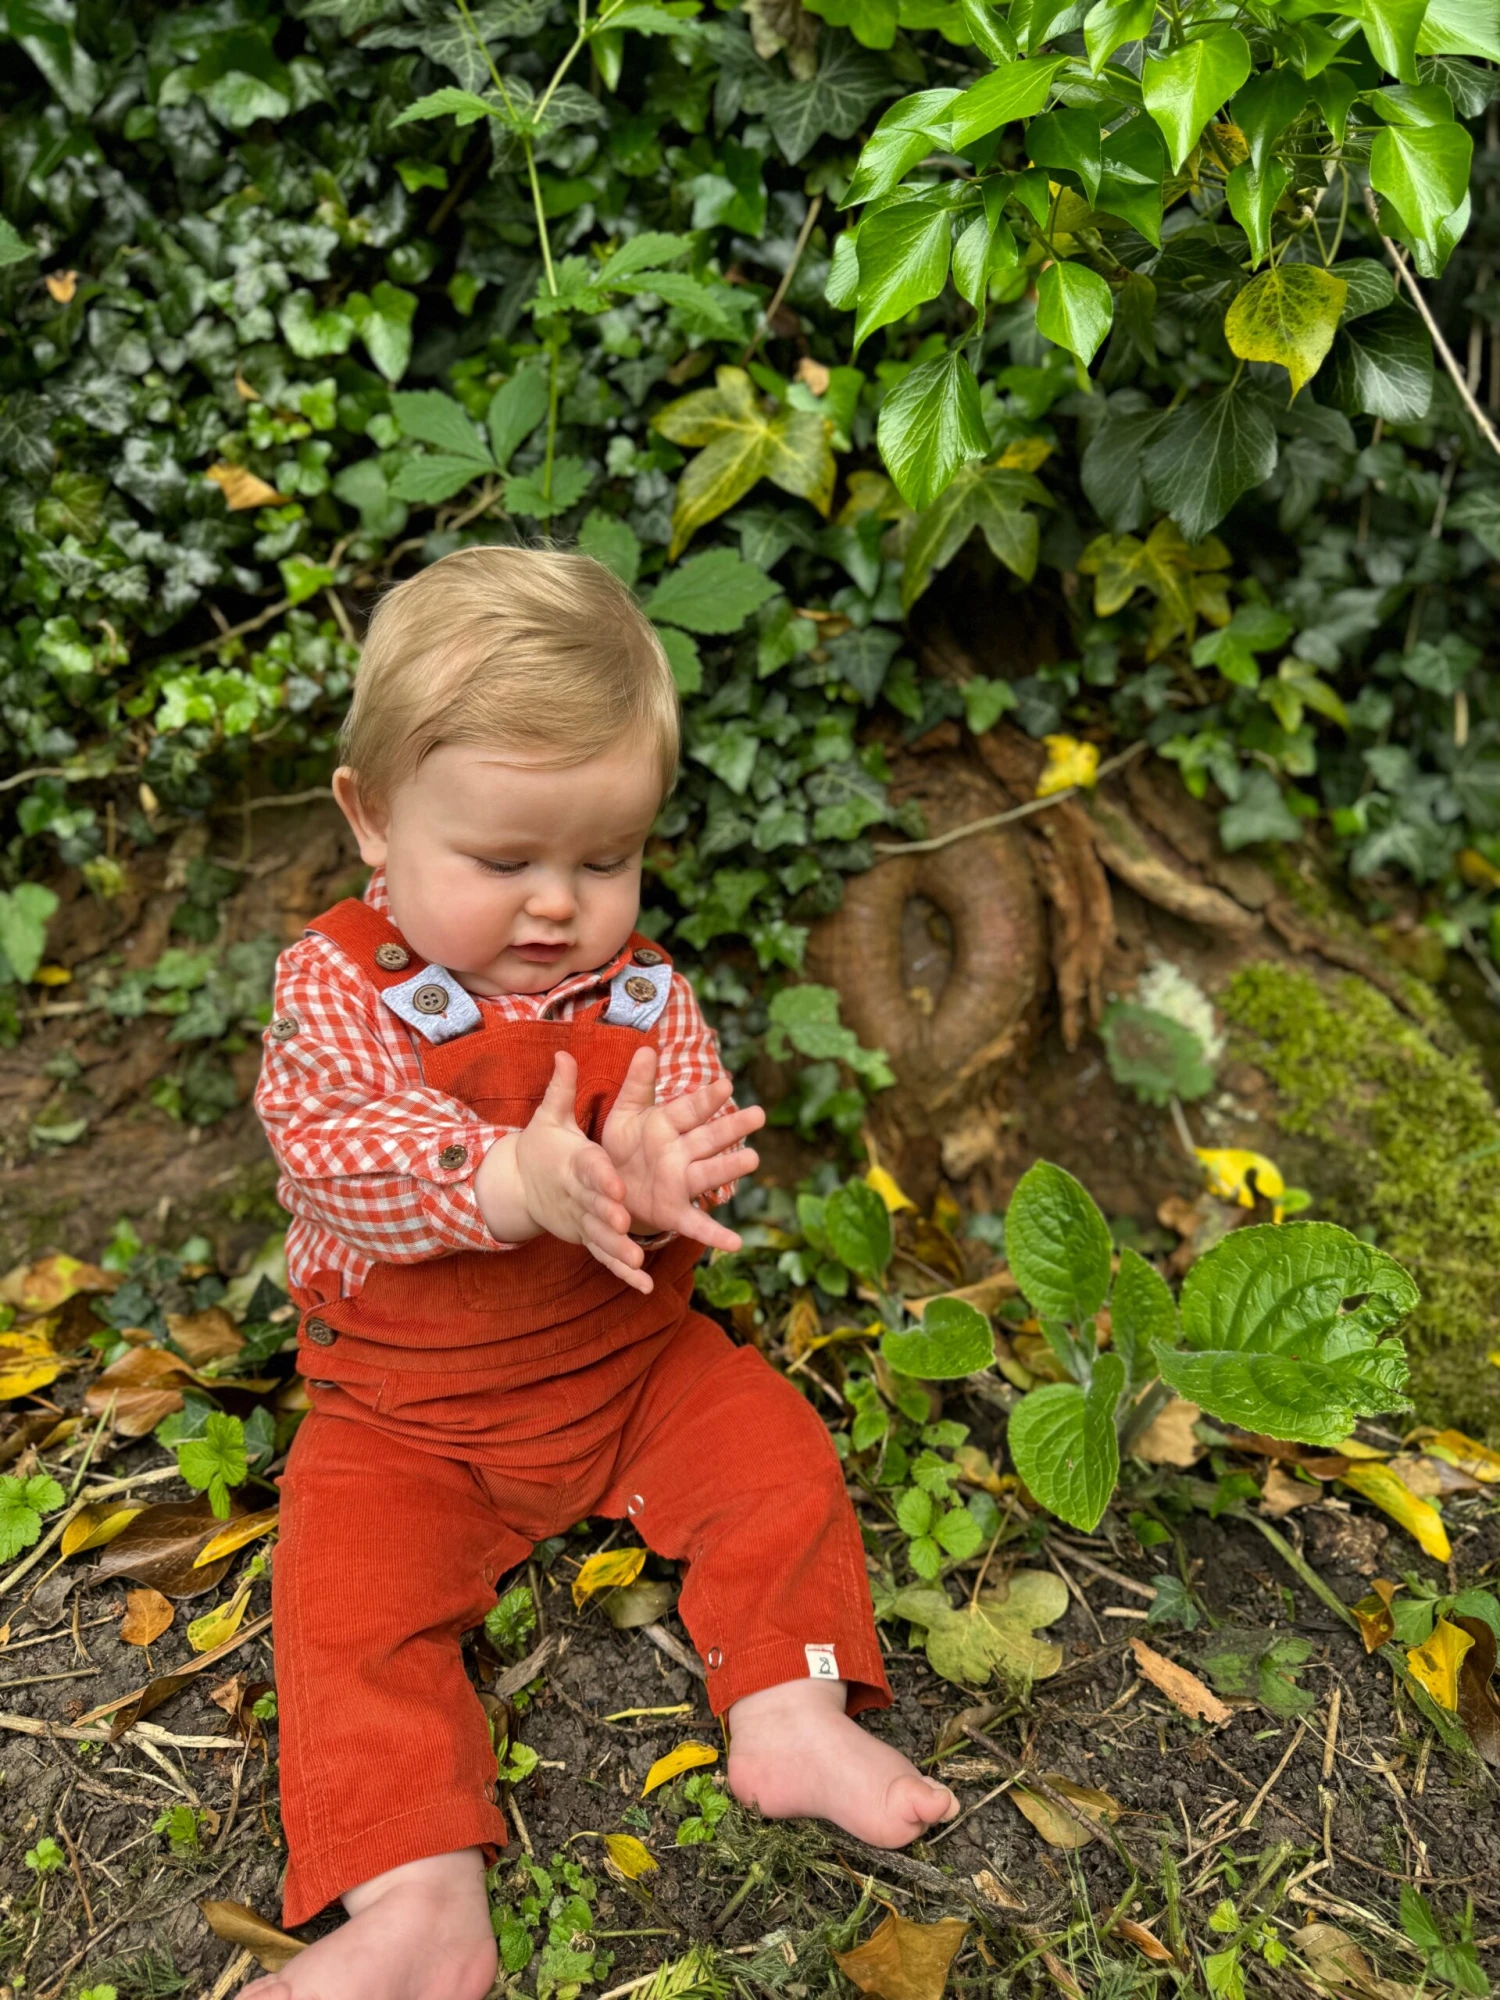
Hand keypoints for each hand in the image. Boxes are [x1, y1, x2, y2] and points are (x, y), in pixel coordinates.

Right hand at [474, 1052, 655, 1293]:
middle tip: (625, 1222)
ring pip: (599, 1237)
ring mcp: (580, 1220)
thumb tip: (563, 1053)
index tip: (616, 1183)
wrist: (518, 1184)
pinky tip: (644, 1285)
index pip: (589, 1169)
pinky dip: (622, 1273)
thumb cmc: (543, 1147)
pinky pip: (604, 1257)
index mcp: (575, 1162)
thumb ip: (562, 1089)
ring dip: (616, 1250)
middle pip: (595, 1206)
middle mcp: (577, 1195)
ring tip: (636, 1262)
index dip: (601, 1178)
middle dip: (609, 1215)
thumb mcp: (549, 1117)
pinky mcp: (584, 1237)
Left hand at [600, 1046, 764, 1252]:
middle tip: (758, 1114)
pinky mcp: (674, 1211)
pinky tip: (737, 1244)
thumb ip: (636, 1084)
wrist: (607, 1187)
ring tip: (753, 1159)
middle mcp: (681, 1152)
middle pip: (709, 1138)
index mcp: (667, 1125)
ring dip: (730, 1168)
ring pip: (709, 1173)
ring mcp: (681, 1183)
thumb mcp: (624, 1113)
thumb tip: (646, 1047)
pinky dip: (716, 1235)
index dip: (706, 1098)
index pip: (690, 1108)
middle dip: (731, 1127)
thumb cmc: (621, 1146)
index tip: (724, 1084)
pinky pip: (697, 1224)